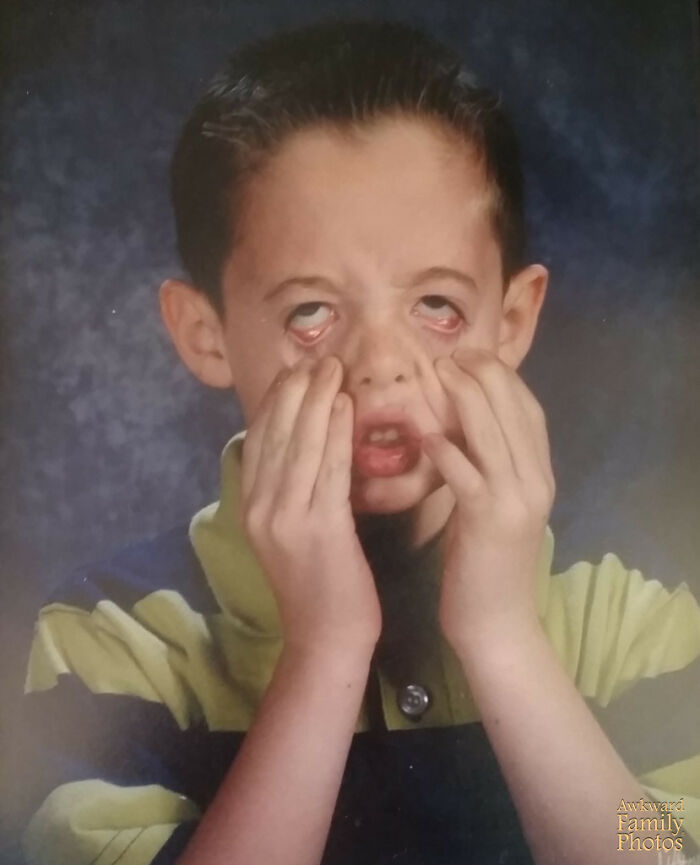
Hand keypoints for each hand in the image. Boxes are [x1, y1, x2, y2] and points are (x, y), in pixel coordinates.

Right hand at [240, 355, 381, 656]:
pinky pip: (329, 470)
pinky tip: (345, 406)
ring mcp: (285, 518)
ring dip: (317, 401)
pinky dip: (336, 434)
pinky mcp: (319, 530)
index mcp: (250, 506)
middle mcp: (260, 507)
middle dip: (296, 390)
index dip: (277, 400)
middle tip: (317, 357)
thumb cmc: (316, 585)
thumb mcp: (289, 532)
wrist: (325, 638)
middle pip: (276, 434)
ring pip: (300, 445)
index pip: (259, 439)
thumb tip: (302, 444)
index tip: (296, 369)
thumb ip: (289, 490)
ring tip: (332, 368)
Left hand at [421, 348, 554, 650]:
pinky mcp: (490, 524)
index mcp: (539, 476)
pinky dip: (449, 452)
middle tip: (451, 352)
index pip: (529, 411)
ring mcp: (517, 502)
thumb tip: (459, 426)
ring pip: (495, 436)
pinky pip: (469, 477)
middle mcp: (537, 482)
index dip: (503, 378)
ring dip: (466, 399)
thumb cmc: (486, 564)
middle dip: (484, 376)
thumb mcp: (491, 506)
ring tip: (440, 372)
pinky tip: (427, 435)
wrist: (497, 624)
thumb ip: (486, 467)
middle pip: (515, 413)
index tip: (473, 353)